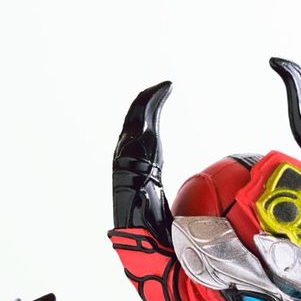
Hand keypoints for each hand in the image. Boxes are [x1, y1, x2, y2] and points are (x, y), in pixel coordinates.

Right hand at [112, 81, 172, 238]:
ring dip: (152, 97)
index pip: (136, 132)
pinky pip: (145, 110)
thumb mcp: (154, 196)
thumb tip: (174, 213)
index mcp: (130, 158)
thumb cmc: (144, 207)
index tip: (155, 108)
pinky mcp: (137, 136)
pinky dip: (154, 97)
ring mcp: (130, 140)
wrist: (135, 208)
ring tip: (165, 87)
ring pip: (140, 111)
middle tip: (161, 90)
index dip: (145, 118)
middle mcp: (126, 146)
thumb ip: (158, 192)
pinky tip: (167, 88)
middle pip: (136, 117)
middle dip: (148, 102)